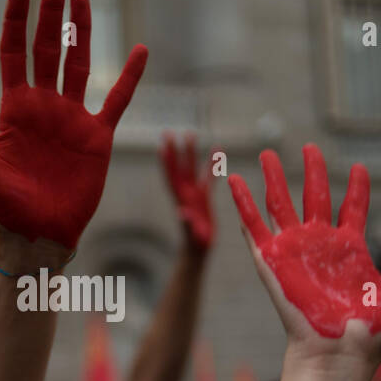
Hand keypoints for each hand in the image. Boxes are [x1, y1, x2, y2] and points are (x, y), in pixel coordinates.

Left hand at [0, 0, 147, 253]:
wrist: (35, 237)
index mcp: (14, 108)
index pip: (14, 51)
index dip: (17, 18)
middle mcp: (43, 107)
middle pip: (48, 48)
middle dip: (51, 12)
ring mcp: (72, 120)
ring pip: (79, 64)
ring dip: (82, 31)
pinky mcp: (97, 138)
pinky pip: (117, 101)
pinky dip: (130, 77)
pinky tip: (140, 50)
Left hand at [160, 132, 214, 251]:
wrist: (199, 248)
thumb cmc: (196, 243)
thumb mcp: (192, 234)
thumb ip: (187, 223)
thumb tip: (181, 212)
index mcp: (181, 199)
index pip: (172, 176)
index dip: (167, 161)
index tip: (162, 145)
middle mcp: (186, 193)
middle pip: (180, 167)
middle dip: (176, 151)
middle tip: (170, 132)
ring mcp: (194, 193)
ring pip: (192, 168)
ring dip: (191, 152)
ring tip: (191, 134)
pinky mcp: (204, 196)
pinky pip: (208, 176)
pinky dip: (212, 164)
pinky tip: (218, 149)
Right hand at [229, 145, 380, 366]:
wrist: (341, 353)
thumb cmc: (373, 334)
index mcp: (351, 252)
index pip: (353, 210)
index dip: (357, 189)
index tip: (359, 168)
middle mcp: (320, 247)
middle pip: (315, 198)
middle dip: (313, 173)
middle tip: (310, 148)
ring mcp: (294, 252)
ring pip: (281, 205)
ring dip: (274, 179)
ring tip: (266, 153)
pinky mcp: (271, 261)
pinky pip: (253, 227)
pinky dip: (242, 203)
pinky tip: (234, 180)